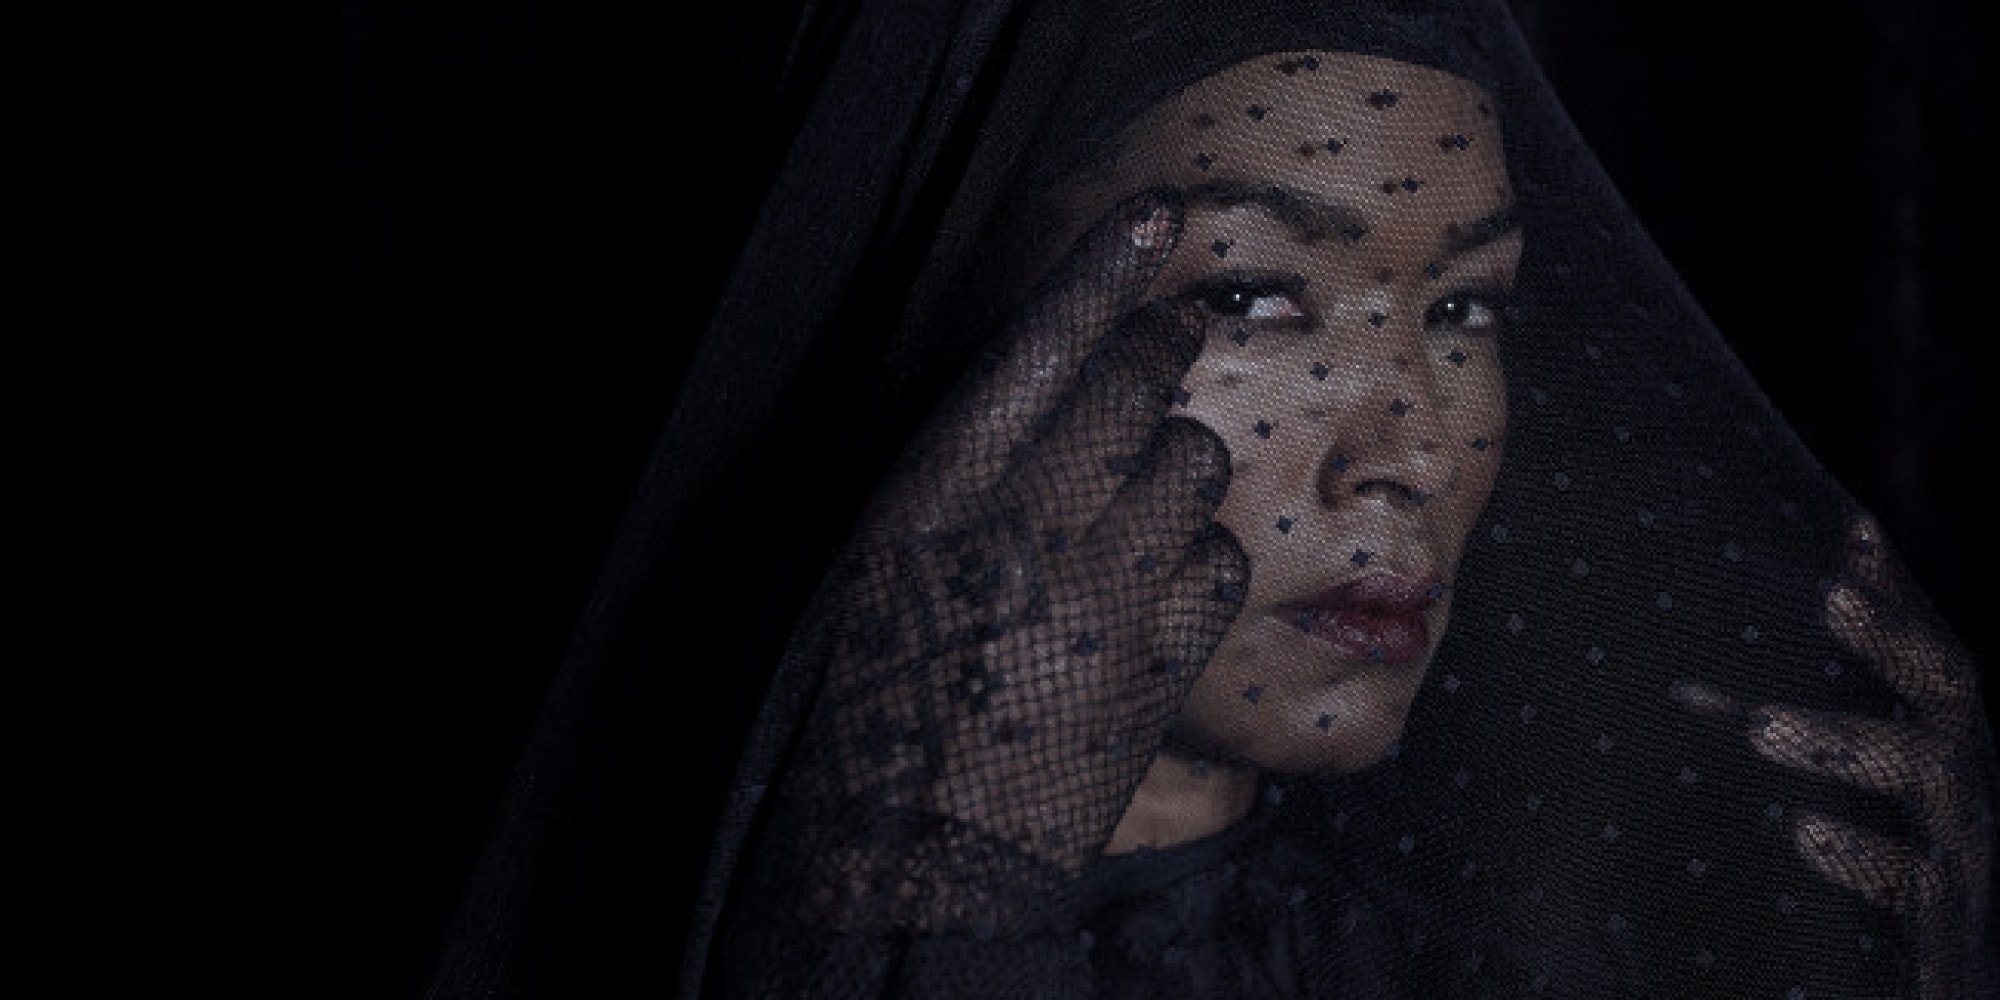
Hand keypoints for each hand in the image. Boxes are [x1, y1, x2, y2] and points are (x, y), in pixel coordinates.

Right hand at [788, 187, 1248, 930]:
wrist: (915, 847)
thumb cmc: (872, 700)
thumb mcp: (877, 561)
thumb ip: (961, 473)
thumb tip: (1038, 407)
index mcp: (941, 484)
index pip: (1045, 340)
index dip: (1107, 267)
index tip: (1156, 216)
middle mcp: (1033, 514)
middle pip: (1140, 380)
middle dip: (1160, 351)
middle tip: (1166, 347)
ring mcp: (1109, 581)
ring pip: (1195, 461)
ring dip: (1174, 469)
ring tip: (1131, 518)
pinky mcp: (1166, 652)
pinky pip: (1222, 558)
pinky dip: (1197, 563)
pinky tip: (1154, 594)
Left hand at [1673, 515, 1991, 998]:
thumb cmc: (1856, 911)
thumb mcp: (1825, 819)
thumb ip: (1776, 748)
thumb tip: (1686, 681)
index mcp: (1940, 760)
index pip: (1927, 662)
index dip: (1897, 597)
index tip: (1852, 530)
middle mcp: (1964, 804)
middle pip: (1950, 698)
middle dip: (1895, 639)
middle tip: (1826, 592)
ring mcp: (1962, 871)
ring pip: (1933, 784)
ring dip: (1848, 742)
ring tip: (1762, 723)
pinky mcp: (1941, 948)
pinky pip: (1919, 894)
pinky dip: (1864, 856)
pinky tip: (1803, 830)